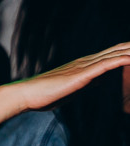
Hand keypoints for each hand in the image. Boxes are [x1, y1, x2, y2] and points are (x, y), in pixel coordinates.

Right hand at [11, 42, 129, 113]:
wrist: (26, 94)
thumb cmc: (44, 94)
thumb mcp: (72, 89)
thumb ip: (88, 82)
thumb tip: (101, 80)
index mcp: (83, 65)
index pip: (111, 54)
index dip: (127, 51)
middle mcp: (86, 62)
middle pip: (117, 50)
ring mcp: (84, 66)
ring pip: (115, 55)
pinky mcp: (83, 74)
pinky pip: (108, 64)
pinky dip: (122, 60)